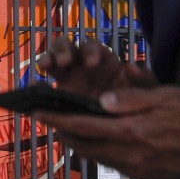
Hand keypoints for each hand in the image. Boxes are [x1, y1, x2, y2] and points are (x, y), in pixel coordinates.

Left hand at [35, 86, 179, 178]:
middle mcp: (132, 156)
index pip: (84, 126)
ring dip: (81, 144)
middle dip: (63, 133)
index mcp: (133, 132)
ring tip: (69, 129)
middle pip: (85, 147)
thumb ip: (131, 99)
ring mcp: (140, 171)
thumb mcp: (166, 96)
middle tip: (48, 120)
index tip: (38, 113)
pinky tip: (101, 141)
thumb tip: (102, 100)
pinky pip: (115, 165)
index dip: (57, 120)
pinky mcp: (149, 178)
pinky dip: (101, 152)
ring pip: (98, 158)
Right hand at [37, 37, 154, 97]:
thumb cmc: (136, 105)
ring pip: (51, 60)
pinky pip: (43, 88)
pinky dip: (35, 85)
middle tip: (64, 61)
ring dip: (47, 59)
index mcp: (101, 60)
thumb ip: (144, 79)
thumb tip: (131, 66)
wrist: (125, 132)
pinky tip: (32, 88)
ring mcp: (66, 79)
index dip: (89, 51)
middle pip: (66, 47)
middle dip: (62, 50)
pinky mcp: (57, 96)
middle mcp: (81, 65)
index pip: (91, 47)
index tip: (92, 63)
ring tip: (45, 66)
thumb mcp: (147, 93)